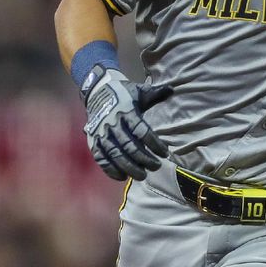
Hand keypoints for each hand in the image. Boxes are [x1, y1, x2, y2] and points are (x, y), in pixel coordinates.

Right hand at [81, 64, 172, 180]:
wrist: (97, 90)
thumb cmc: (123, 93)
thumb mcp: (139, 90)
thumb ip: (155, 93)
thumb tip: (172, 89)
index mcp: (126, 110)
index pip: (141, 130)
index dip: (154, 143)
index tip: (165, 153)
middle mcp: (112, 122)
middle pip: (129, 145)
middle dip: (144, 159)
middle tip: (156, 167)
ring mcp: (101, 132)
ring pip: (115, 154)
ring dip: (129, 167)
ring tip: (143, 176)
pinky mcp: (93, 140)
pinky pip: (100, 157)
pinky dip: (110, 169)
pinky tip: (122, 177)